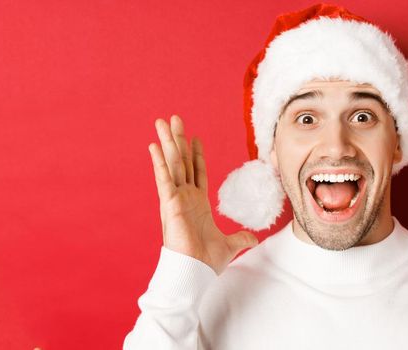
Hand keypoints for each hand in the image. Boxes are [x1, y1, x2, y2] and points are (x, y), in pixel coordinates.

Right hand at [148, 115, 257, 274]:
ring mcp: (175, 199)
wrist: (194, 273)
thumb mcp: (230, 245)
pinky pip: (164, 179)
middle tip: (174, 119)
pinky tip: (154, 146)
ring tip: (162, 122)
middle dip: (178, 140)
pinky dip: (159, 162)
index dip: (195, 154)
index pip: (197, 172)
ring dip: (167, 142)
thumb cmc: (206, 262)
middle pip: (181, 161)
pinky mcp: (170, 204)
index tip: (194, 137)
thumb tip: (253, 238)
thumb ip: (241, 238)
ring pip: (172, 164)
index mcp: (197, 204)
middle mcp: (184, 197)